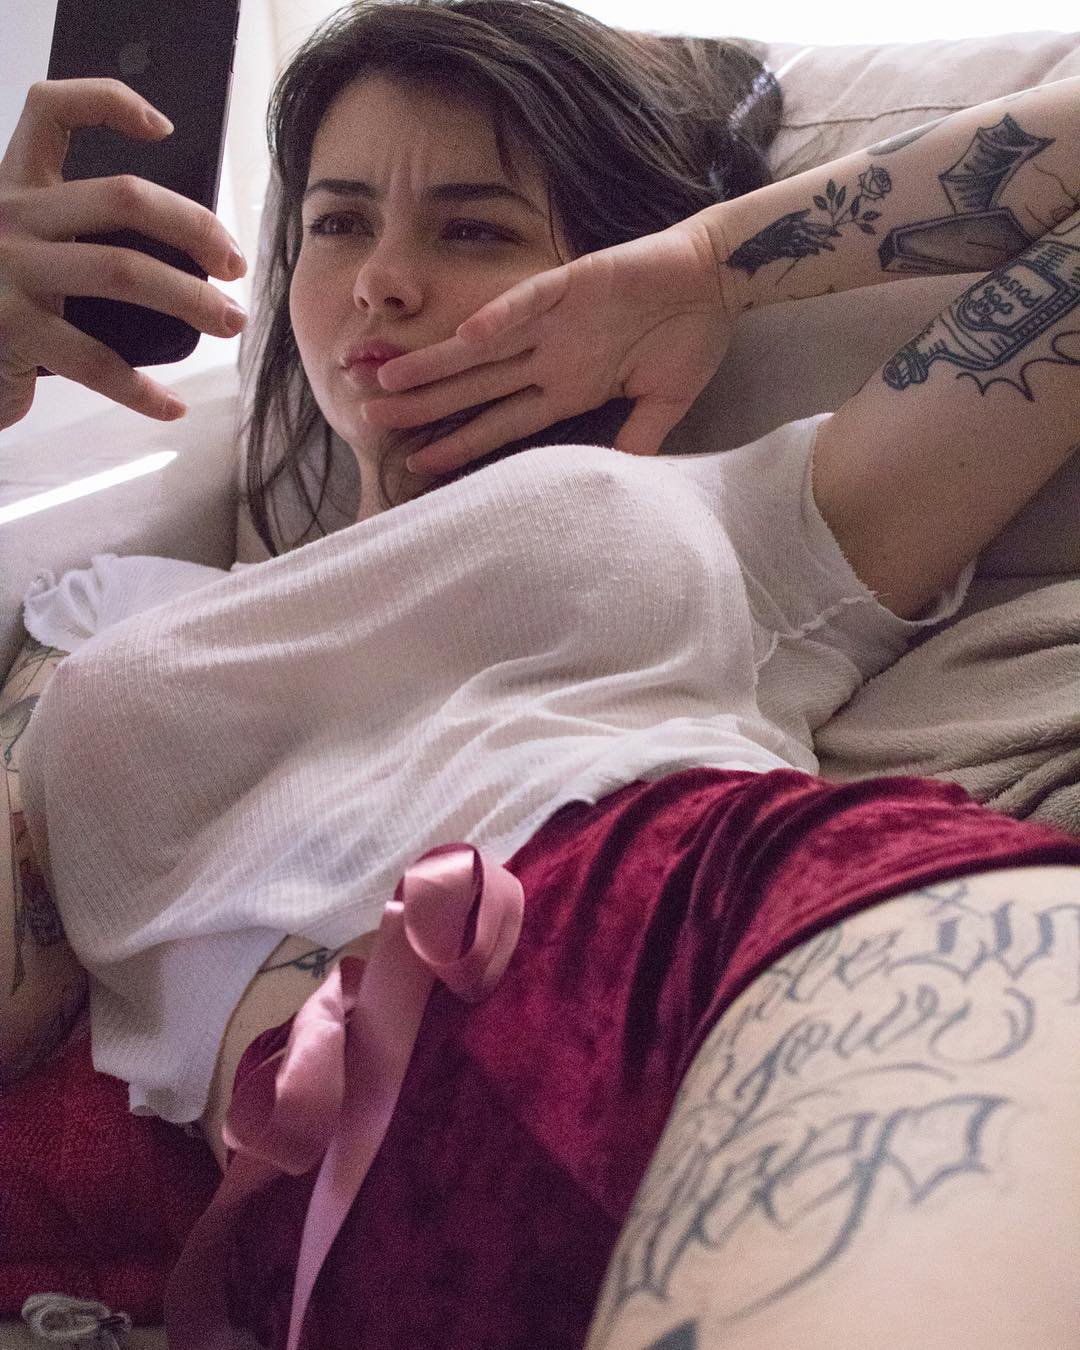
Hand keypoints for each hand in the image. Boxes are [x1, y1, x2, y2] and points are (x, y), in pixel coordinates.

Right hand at [0, 78, 246, 431]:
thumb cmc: (4, 310)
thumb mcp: (29, 253)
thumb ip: (79, 237)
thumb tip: (184, 253)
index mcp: (15, 187)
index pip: (51, 110)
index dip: (108, 102)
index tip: (165, 127)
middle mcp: (9, 217)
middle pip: (122, 196)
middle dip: (194, 227)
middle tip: (234, 264)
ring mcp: (9, 272)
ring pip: (124, 270)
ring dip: (192, 298)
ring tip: (230, 322)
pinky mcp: (12, 329)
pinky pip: (96, 359)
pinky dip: (142, 389)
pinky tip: (172, 406)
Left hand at [363, 216, 738, 475]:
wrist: (718, 279)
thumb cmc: (690, 338)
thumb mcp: (663, 405)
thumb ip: (636, 442)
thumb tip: (614, 486)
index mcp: (567, 386)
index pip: (501, 421)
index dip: (459, 441)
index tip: (417, 464)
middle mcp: (550, 357)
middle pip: (475, 386)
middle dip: (424, 404)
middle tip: (369, 420)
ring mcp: (556, 321)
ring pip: (483, 346)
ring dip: (438, 363)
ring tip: (389, 381)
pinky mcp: (572, 283)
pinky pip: (529, 301)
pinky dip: (501, 317)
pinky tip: (466, 336)